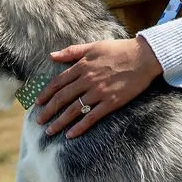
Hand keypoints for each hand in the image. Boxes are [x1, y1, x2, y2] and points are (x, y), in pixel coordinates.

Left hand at [33, 37, 162, 137]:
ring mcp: (99, 92)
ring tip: (50, 131)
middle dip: (48, 111)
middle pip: (62, 98)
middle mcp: (87, 80)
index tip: (37, 103)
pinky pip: (92, 117)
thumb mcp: (93, 46)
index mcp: (82, 66)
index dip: (45, 94)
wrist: (143, 57)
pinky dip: (80, 127)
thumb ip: (71, 52)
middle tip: (38, 121)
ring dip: (60, 122)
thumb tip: (51, 56)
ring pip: (74, 110)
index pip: (57, 82)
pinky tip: (71, 135)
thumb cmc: (118, 50)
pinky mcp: (111, 102)